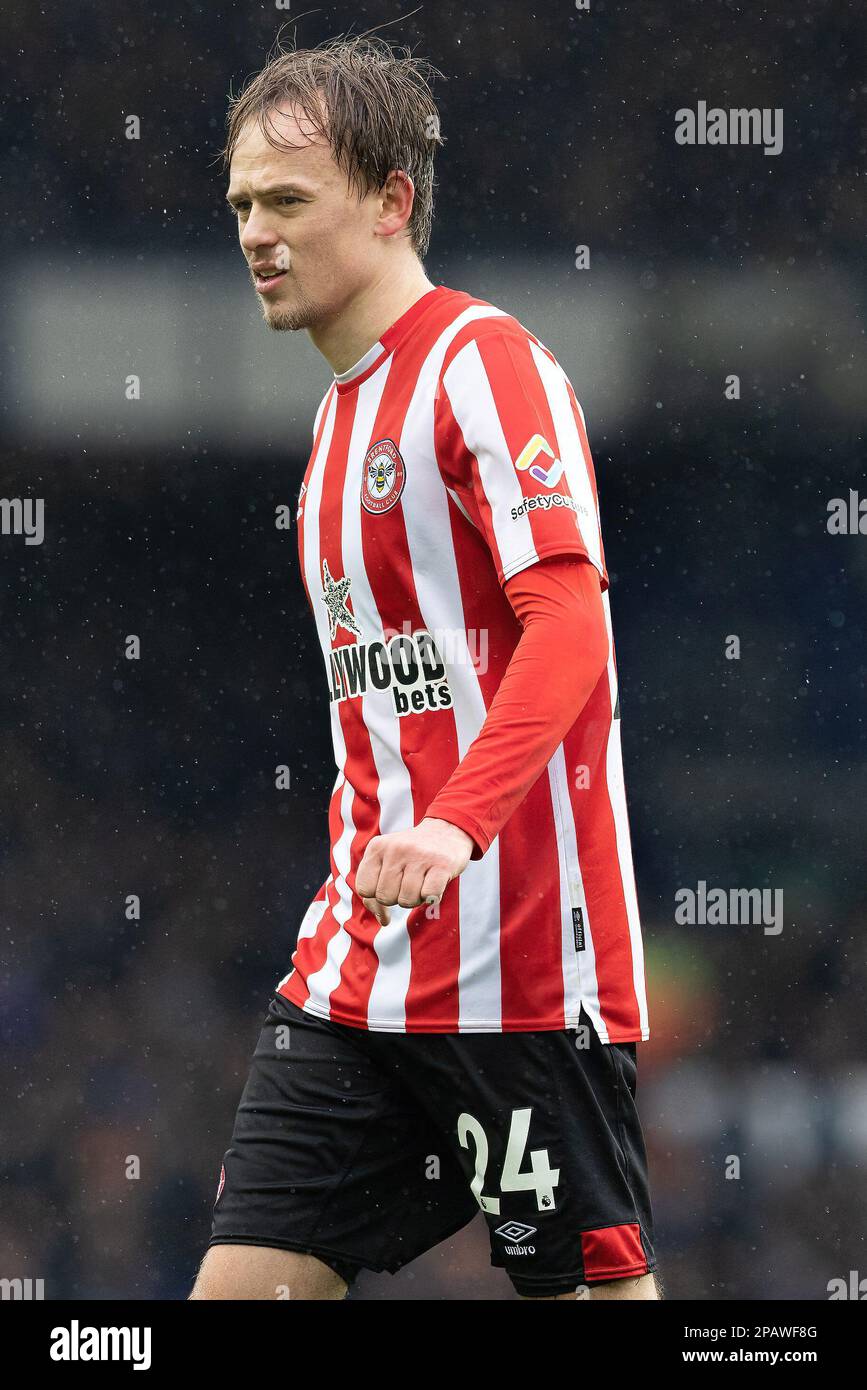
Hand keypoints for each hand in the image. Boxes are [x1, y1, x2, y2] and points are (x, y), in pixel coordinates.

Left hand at [355, 817, 474, 925]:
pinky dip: (432, 897)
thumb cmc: (411, 854)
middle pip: (385, 898)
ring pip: (406, 900)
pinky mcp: (442, 864)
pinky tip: (434, 882)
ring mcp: (419, 855)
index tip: (389, 887)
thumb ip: (374, 889)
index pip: (364, 889)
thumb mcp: (386, 862)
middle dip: (397, 897)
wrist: (446, 830)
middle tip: (408, 882)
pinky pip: (429, 896)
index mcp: (377, 847)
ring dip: (416, 898)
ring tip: (421, 881)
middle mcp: (396, 849)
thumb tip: (383, 920)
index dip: (376, 896)